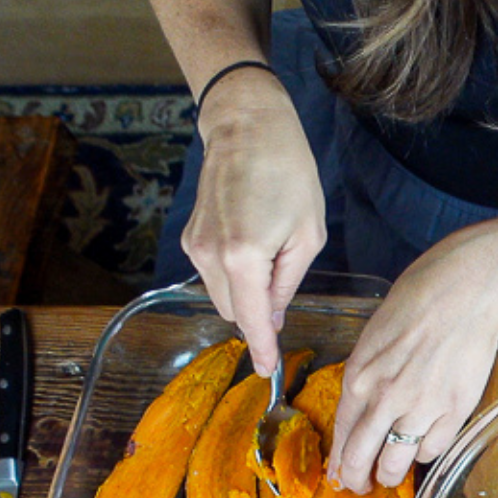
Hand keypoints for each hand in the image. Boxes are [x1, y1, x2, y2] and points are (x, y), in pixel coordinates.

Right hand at [184, 71, 326, 375]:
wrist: (245, 125)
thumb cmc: (287, 171)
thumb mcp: (307, 235)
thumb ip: (288, 283)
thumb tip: (273, 316)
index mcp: (244, 258)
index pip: (252, 320)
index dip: (262, 349)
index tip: (266, 373)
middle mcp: (210, 256)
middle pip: (234, 312)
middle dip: (258, 313)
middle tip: (283, 279)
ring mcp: (195, 247)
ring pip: (221, 296)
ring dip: (245, 292)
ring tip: (269, 249)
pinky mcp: (190, 237)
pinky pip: (213, 274)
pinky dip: (233, 274)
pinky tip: (252, 240)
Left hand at [328, 228, 497, 492]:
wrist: (463, 291)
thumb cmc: (419, 301)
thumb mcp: (374, 337)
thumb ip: (366, 376)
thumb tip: (363, 410)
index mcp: (358, 376)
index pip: (341, 433)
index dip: (340, 460)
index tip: (342, 472)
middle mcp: (383, 398)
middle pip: (360, 458)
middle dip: (358, 480)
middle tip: (363, 487)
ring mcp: (418, 408)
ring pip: (394, 464)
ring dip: (391, 475)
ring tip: (393, 475)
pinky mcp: (452, 412)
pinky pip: (431, 450)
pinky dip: (425, 452)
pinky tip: (425, 442)